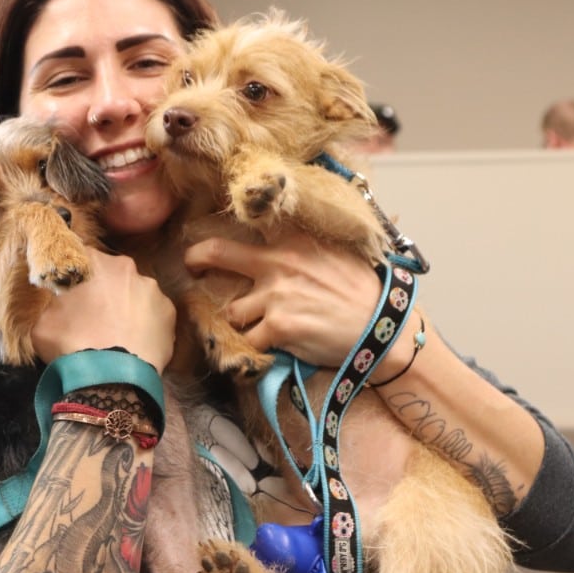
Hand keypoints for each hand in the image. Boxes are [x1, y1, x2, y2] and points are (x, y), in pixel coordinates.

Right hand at [31, 247, 175, 371]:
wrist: (111, 378)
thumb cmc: (71, 345)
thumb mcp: (42, 322)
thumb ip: (51, 303)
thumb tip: (56, 303)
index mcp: (93, 262)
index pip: (82, 258)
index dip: (77, 276)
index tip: (73, 294)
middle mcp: (126, 267)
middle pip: (113, 274)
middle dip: (105, 290)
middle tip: (96, 316)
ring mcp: (152, 289)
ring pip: (136, 293)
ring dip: (127, 307)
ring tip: (118, 333)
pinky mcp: (170, 312)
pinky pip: (154, 314)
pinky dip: (146, 325)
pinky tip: (136, 343)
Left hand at [182, 229, 382, 368]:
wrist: (382, 326)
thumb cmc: (363, 290)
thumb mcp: (338, 251)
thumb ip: (307, 241)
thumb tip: (285, 232)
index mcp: (292, 239)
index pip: (246, 224)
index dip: (227, 228)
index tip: (212, 238)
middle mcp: (278, 262)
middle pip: (216, 254)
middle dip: (196, 260)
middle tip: (192, 267)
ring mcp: (275, 295)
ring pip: (233, 311)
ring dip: (242, 321)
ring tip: (261, 325)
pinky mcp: (278, 327)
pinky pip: (250, 341)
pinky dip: (258, 347)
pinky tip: (274, 346)